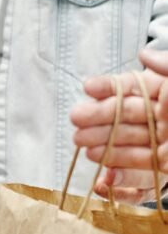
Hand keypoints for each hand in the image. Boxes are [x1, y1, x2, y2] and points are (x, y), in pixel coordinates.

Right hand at [70, 49, 167, 201]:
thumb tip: (142, 56)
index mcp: (167, 97)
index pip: (132, 89)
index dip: (109, 88)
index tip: (87, 88)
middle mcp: (164, 121)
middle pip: (125, 119)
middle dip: (99, 119)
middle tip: (76, 121)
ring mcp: (165, 148)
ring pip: (128, 147)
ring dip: (104, 146)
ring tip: (82, 146)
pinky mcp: (167, 172)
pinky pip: (141, 176)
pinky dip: (120, 177)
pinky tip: (103, 177)